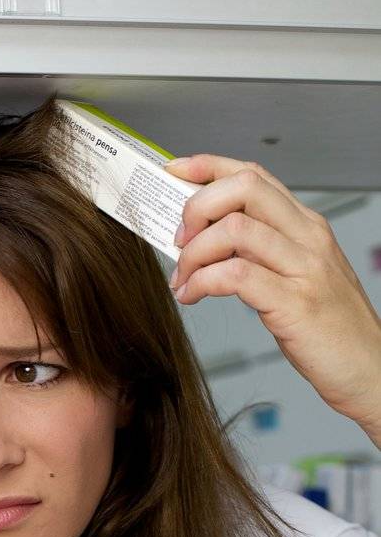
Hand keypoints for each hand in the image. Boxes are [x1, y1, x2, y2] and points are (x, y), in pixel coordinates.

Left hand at [166, 154, 380, 445]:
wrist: (368, 369)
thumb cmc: (329, 329)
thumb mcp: (295, 276)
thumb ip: (258, 253)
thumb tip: (204, 240)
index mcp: (306, 226)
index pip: (254, 175)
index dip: (209, 166)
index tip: (175, 170)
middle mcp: (308, 238)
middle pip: (244, 187)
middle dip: (197, 207)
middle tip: (179, 240)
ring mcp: (304, 268)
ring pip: (235, 228)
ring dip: (193, 252)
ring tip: (182, 278)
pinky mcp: (294, 303)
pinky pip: (235, 276)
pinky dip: (202, 283)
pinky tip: (192, 296)